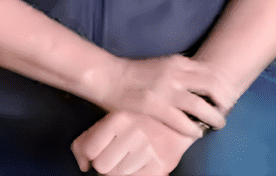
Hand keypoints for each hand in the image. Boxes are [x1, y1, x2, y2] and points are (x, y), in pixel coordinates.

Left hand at [72, 111, 198, 175]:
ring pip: (116, 175)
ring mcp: (149, 148)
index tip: (106, 147)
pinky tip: (141, 165)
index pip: (90, 150)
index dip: (94, 153)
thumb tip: (84, 165)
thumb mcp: (109, 125)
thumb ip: (85, 142)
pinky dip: (135, 175)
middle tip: (121, 154)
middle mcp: (135, 130)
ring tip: (132, 159)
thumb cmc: (137, 126)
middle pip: (102, 165)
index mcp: (120, 118)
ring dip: (121, 172)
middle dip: (108, 164)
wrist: (178, 126)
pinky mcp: (160, 165)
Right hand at [99, 55, 234, 136]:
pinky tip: (196, 133)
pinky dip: (192, 128)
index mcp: (179, 62)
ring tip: (218, 123)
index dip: (222, 85)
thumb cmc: (135, 72)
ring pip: (200, 105)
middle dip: (224, 100)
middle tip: (227, 110)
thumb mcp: (164, 63)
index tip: (228, 95)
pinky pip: (181, 120)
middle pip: (211, 86)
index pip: (210, 72)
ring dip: (212, 116)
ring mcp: (166, 91)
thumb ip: (181, 69)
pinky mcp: (155, 107)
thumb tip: (199, 79)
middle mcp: (176, 74)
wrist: (109, 77)